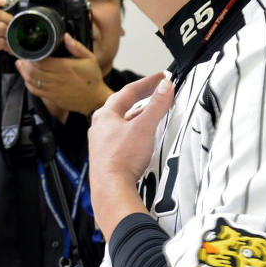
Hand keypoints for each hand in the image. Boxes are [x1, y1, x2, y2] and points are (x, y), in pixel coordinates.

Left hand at [16, 34, 112, 114]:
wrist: (95, 99)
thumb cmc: (92, 79)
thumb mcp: (89, 58)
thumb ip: (76, 47)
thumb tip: (65, 36)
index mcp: (65, 68)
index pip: (41, 62)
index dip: (32, 56)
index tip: (29, 50)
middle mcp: (57, 79)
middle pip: (33, 71)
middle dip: (25, 63)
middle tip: (22, 56)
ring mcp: (53, 90)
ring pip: (32, 81)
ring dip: (24, 73)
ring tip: (21, 65)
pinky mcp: (52, 97)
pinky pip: (36, 91)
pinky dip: (28, 84)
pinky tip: (28, 78)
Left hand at [88, 72, 173, 237]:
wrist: (111, 189)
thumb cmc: (121, 158)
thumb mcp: (144, 126)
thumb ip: (157, 105)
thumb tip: (165, 86)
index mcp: (105, 115)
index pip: (129, 91)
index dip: (147, 82)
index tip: (161, 77)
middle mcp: (100, 127)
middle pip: (123, 106)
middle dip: (141, 98)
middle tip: (157, 91)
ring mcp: (102, 143)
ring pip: (122, 123)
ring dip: (138, 116)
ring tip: (153, 113)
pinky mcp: (107, 158)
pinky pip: (122, 138)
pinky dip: (134, 133)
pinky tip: (142, 138)